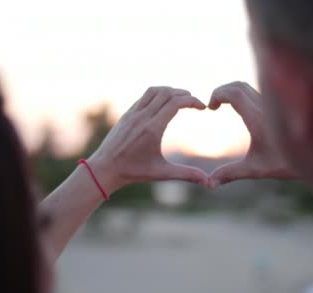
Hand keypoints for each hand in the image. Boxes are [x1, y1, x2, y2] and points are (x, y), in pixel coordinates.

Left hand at [88, 86, 207, 193]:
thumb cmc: (133, 172)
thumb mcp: (161, 173)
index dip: (192, 101)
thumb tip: (208, 182)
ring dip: (170, 91)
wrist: (104, 169)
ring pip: (154, 91)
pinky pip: (144, 97)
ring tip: (181, 99)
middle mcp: (142, 117)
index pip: (175, 103)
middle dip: (184, 94)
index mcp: (152, 128)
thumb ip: (186, 174)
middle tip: (195, 103)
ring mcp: (132, 114)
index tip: (202, 108)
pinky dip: (157, 95)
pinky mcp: (126, 115)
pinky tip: (163, 104)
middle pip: (167, 93)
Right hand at [207, 82, 296, 188]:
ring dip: (233, 92)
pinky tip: (241, 111)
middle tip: (214, 105)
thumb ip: (231, 174)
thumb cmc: (286, 163)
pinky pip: (257, 91)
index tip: (210, 108)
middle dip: (222, 91)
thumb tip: (210, 184)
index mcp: (257, 118)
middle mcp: (265, 106)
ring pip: (249, 87)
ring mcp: (272, 104)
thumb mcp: (256, 169)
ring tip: (224, 106)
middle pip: (238, 85)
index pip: (234, 93)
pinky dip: (243, 94)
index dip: (218, 94)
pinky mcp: (278, 105)